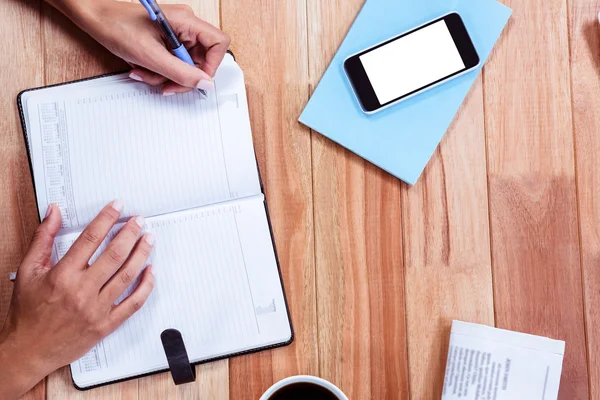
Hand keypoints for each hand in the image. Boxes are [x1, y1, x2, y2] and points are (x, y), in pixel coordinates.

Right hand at [0, 201, 155, 398]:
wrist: (28, 350)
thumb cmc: (28, 312)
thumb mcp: (28, 271)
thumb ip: (43, 238)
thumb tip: (54, 211)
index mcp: (62, 275)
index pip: (90, 239)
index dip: (106, 219)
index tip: (118, 207)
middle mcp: (81, 291)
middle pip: (113, 255)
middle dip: (130, 234)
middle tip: (139, 221)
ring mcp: (96, 309)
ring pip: (126, 277)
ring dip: (141, 255)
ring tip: (149, 239)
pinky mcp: (106, 325)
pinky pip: (132, 304)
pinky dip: (145, 287)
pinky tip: (151, 272)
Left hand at [49, 0, 229, 94]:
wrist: (95, 19)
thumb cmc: (116, 26)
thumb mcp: (151, 56)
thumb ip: (181, 73)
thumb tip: (205, 84)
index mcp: (186, 21)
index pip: (218, 44)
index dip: (211, 66)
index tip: (197, 80)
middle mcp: (185, 26)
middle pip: (201, 59)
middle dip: (181, 75)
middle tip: (166, 84)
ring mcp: (176, 34)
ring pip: (185, 65)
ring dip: (166, 75)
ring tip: (145, 72)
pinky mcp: (166, 41)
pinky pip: (172, 63)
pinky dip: (159, 71)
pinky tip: (143, 68)